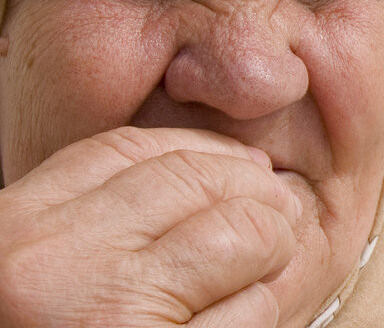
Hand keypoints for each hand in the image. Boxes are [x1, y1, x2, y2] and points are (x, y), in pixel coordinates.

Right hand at [0, 127, 300, 326]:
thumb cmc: (43, 327)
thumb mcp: (43, 272)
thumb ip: (106, 221)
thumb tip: (237, 175)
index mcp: (15, 236)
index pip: (131, 152)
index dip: (207, 153)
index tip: (244, 170)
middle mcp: (57, 269)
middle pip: (198, 183)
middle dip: (256, 195)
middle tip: (277, 218)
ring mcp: (111, 321)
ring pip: (243, 238)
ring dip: (270, 254)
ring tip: (260, 272)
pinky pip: (255, 313)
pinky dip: (265, 310)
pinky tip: (244, 320)